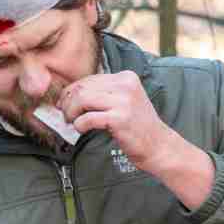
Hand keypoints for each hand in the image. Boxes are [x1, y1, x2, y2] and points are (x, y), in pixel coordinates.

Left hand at [59, 72, 214, 209]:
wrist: (158, 146)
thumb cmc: (138, 128)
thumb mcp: (124, 102)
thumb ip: (104, 95)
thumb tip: (71, 95)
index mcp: (125, 77)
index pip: (89, 79)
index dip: (71, 91)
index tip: (64, 104)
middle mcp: (125, 84)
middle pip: (83, 87)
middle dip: (68, 102)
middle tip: (65, 116)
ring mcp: (123, 101)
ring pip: (82, 99)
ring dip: (71, 113)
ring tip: (72, 123)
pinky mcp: (119, 118)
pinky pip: (88, 118)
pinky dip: (79, 125)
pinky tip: (81, 130)